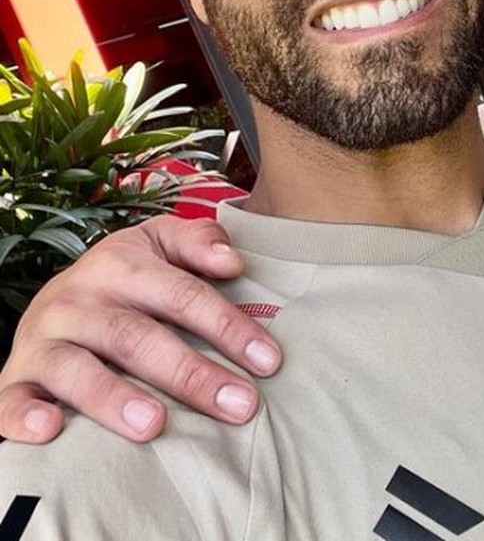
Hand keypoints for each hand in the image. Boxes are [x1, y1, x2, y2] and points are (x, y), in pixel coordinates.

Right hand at [0, 217, 281, 443]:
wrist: (51, 302)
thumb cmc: (123, 279)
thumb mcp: (157, 245)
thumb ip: (195, 242)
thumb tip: (232, 261)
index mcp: (119, 264)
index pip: (183, 295)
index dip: (228, 326)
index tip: (269, 361)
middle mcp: (79, 299)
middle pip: (140, 338)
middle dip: (193, 373)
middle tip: (239, 405)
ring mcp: (43, 340)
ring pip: (79, 369)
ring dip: (116, 398)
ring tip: (156, 424)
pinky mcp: (15, 379)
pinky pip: (12, 400)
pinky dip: (26, 415)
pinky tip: (53, 431)